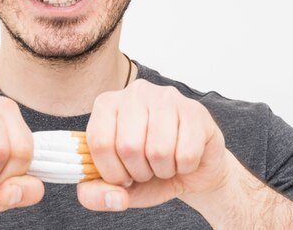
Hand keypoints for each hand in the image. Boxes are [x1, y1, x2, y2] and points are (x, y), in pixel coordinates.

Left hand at [77, 79, 229, 210]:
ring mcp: (166, 97)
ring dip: (163, 171)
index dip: (112, 172)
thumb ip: (97, 195)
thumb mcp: (116, 186)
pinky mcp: (195, 110)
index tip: (123, 177)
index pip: (99, 142)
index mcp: (107, 104)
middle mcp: (135, 93)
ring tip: (165, 163)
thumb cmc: (149, 170)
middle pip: (128, 146)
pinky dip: (185, 167)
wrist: (193, 168)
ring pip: (158, 150)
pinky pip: (186, 154)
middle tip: (147, 170)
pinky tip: (183, 158)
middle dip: (138, 172)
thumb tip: (114, 198)